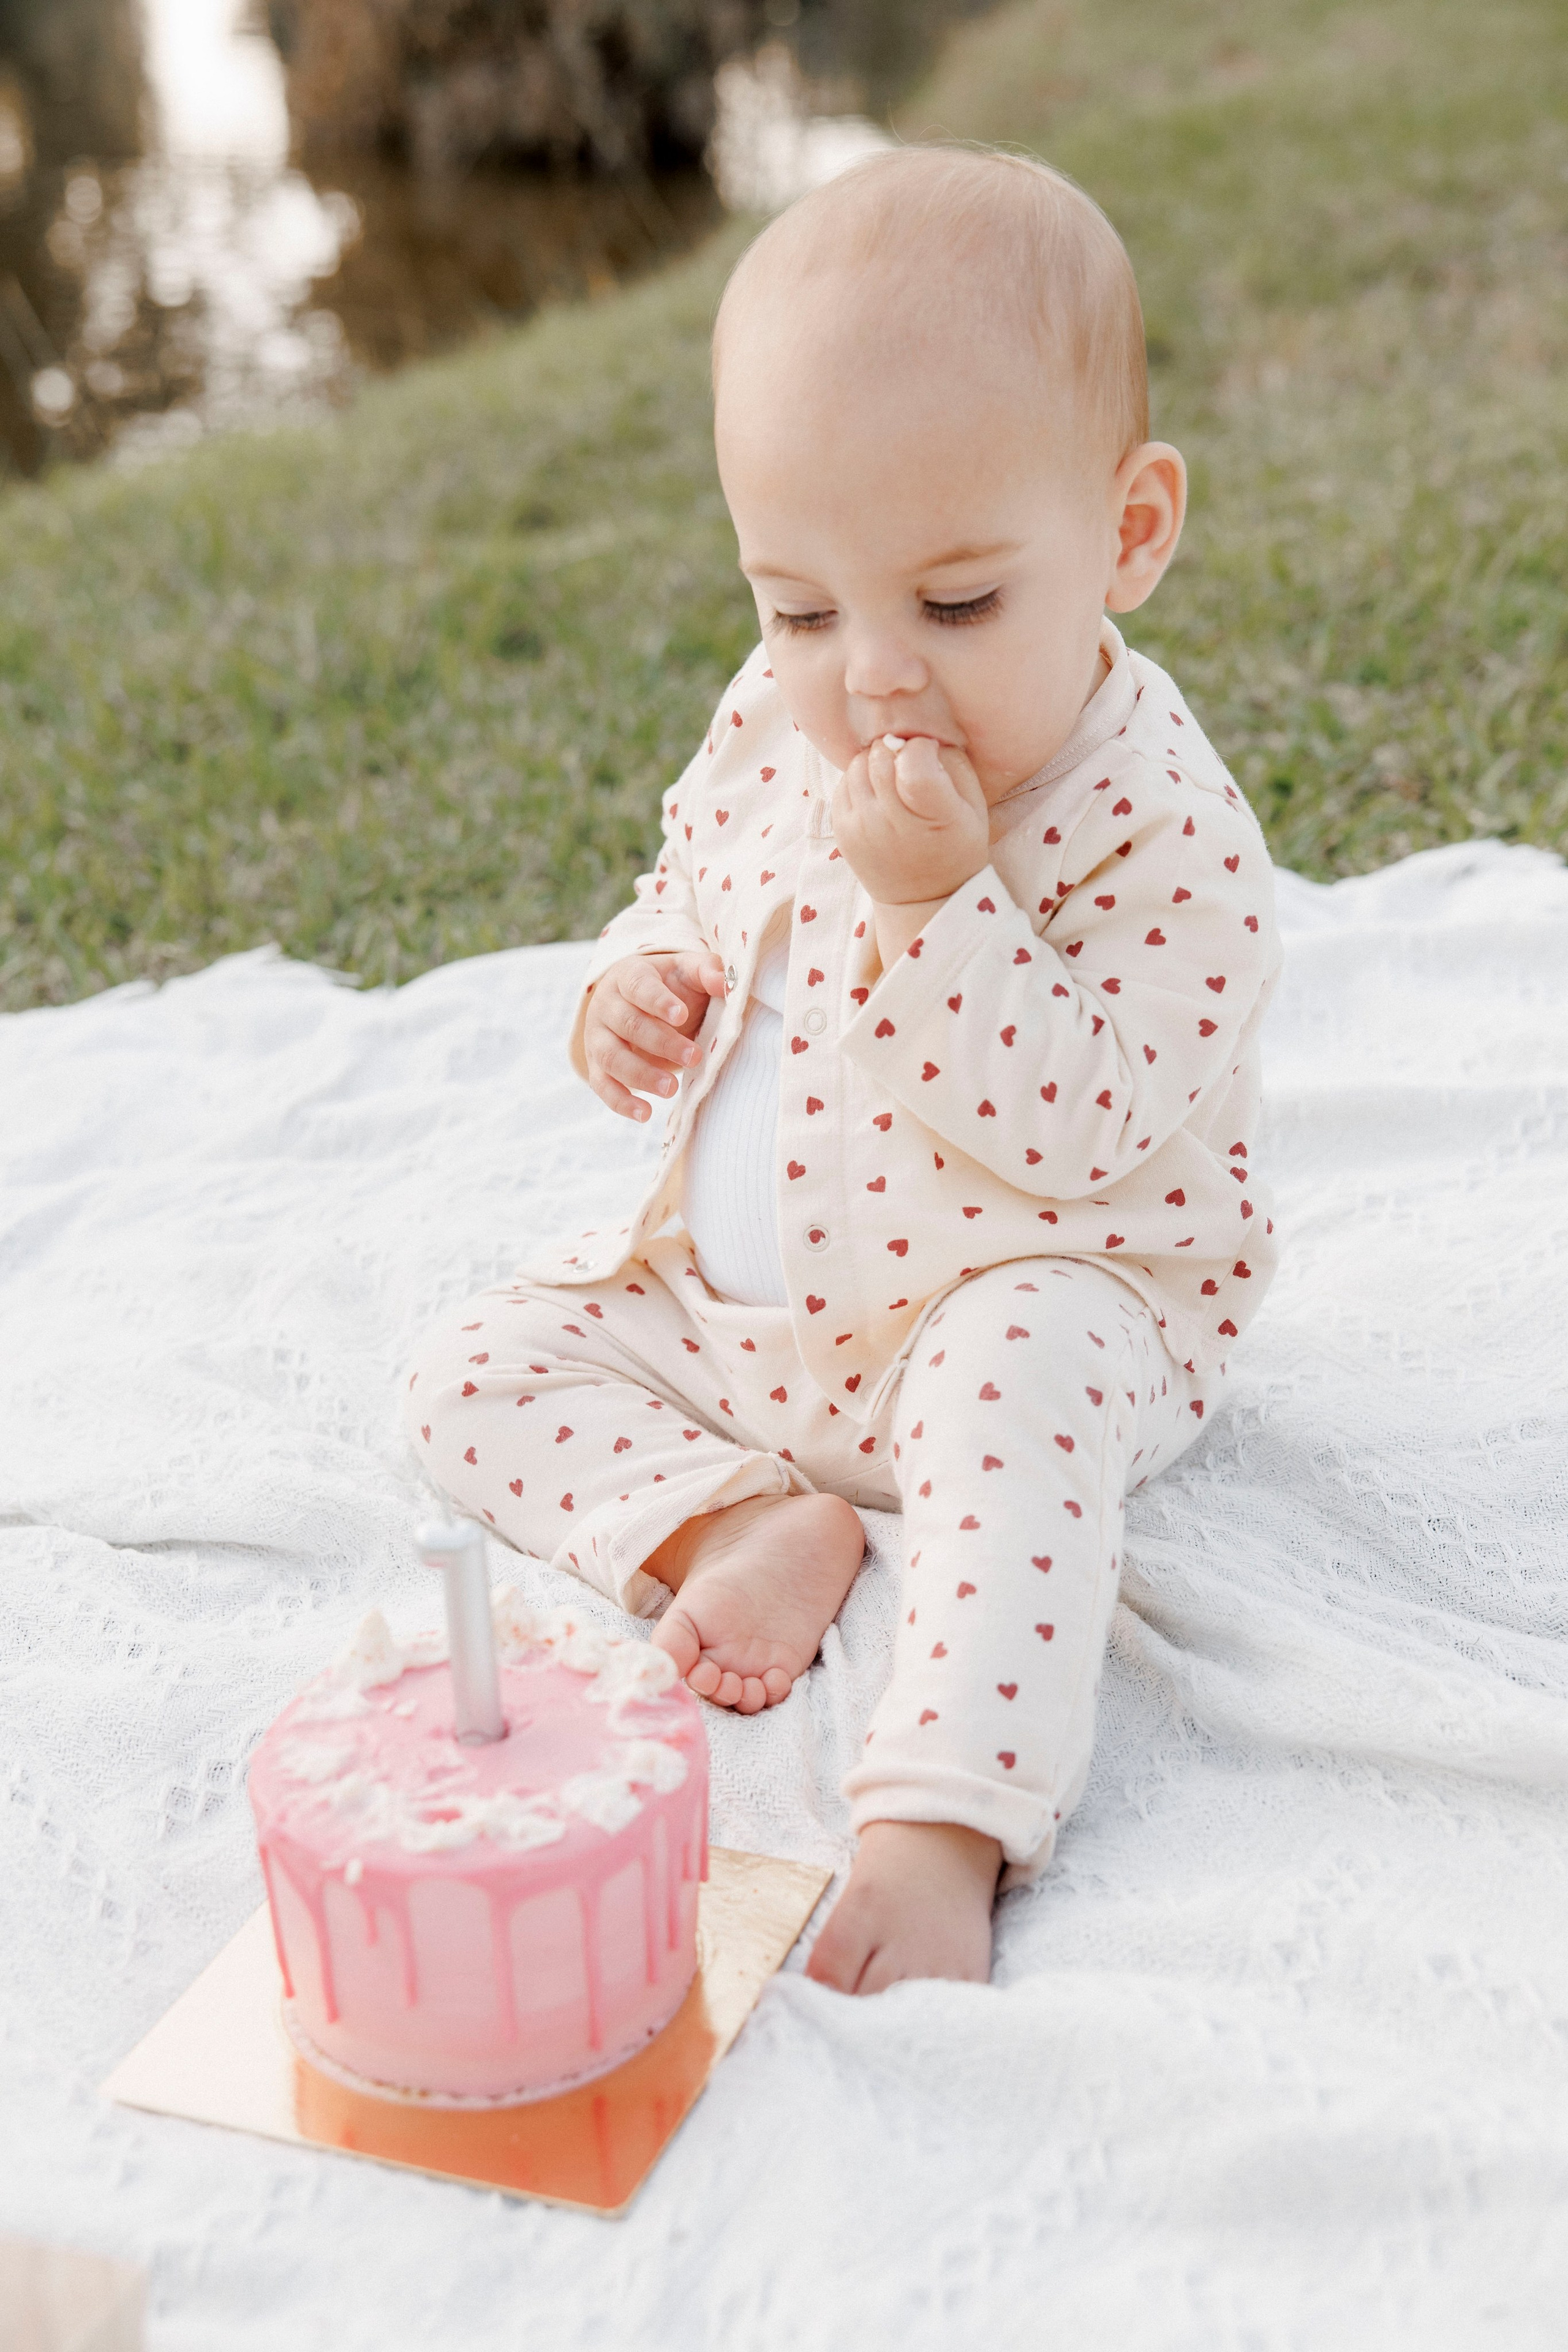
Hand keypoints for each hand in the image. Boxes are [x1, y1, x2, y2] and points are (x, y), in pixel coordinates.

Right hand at [583, 950, 726, 1122]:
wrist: (638, 1002)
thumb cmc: (670, 985)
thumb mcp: (687, 970)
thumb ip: (705, 971)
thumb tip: (724, 981)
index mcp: (628, 976)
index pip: (638, 986)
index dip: (657, 1001)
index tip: (681, 1015)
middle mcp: (606, 1005)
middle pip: (628, 1024)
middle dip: (661, 1042)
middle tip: (694, 1057)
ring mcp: (598, 1036)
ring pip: (612, 1057)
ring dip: (641, 1075)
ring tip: (671, 1089)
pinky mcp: (596, 1065)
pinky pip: (602, 1085)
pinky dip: (621, 1101)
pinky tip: (645, 1113)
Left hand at [831, 734, 989, 910]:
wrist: (924, 898)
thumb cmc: (956, 845)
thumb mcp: (973, 806)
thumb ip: (952, 763)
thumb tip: (918, 737)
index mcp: (933, 815)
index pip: (912, 758)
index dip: (920, 747)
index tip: (928, 756)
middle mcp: (891, 824)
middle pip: (879, 755)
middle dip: (895, 748)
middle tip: (907, 762)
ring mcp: (861, 829)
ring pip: (857, 765)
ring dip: (875, 762)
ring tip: (892, 779)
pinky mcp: (842, 832)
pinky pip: (843, 784)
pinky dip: (860, 780)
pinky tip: (878, 795)